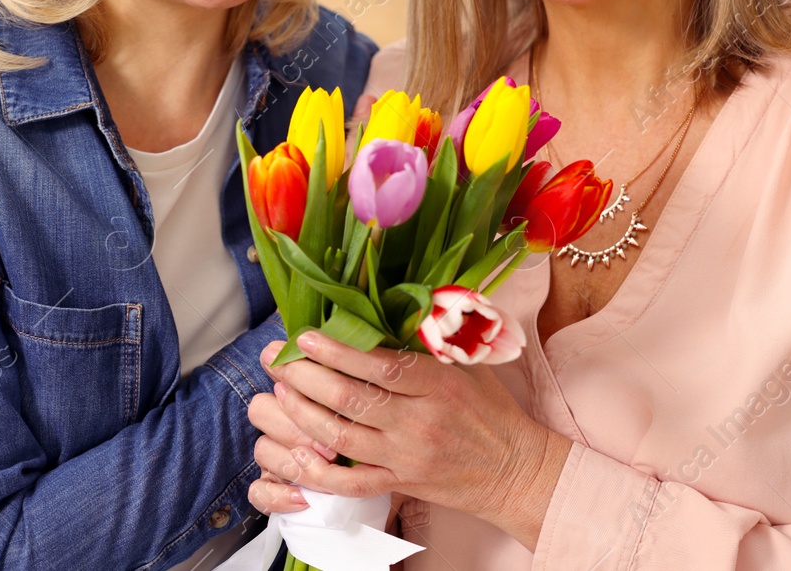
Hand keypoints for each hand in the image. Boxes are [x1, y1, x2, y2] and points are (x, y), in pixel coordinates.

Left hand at [246, 332, 571, 550]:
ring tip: (280, 391)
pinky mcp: (399, 485)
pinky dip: (317, 471)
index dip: (339, 351)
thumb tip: (388, 306)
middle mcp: (419, 422)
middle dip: (304, 376)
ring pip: (341, 437)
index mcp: (438, 384)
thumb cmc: (491, 410)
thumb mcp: (469, 365)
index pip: (381, 366)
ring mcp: (406, 457)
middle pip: (350, 398)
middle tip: (276, 358)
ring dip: (302, 413)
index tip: (306, 336)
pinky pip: (350, 483)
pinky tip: (295, 451)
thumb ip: (429, 340)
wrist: (515, 470)